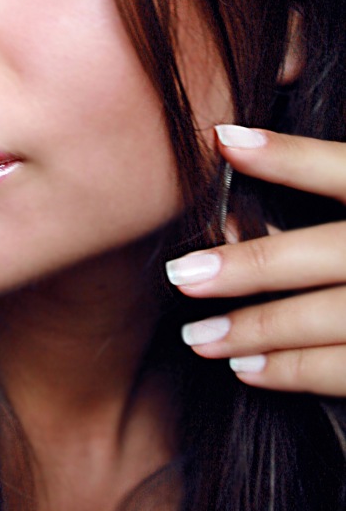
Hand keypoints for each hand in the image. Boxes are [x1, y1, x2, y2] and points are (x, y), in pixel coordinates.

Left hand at [166, 125, 345, 394]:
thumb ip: (332, 182)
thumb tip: (243, 178)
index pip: (344, 171)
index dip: (287, 155)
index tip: (224, 139)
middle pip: (324, 254)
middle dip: (249, 267)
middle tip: (181, 274)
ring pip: (329, 319)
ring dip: (257, 330)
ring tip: (197, 335)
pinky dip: (294, 371)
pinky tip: (247, 369)